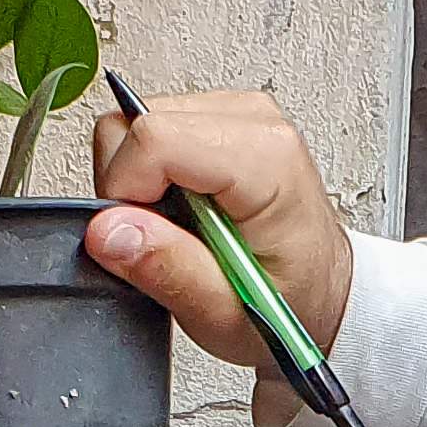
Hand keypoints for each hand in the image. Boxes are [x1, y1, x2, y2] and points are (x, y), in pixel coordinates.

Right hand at [84, 89, 357, 376]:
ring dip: (139, 183)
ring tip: (182, 227)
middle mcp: (254, 123)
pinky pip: (150, 132)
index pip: (154, 139)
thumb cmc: (289, 299)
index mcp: (267, 160)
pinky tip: (184, 208)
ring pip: (134, 125)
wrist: (319, 289)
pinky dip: (151, 174)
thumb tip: (108, 229)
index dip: (126, 192)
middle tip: (167, 237)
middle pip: (135, 126)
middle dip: (128, 188)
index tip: (144, 237)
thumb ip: (168, 269)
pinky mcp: (217, 117)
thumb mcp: (225, 312)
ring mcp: (235, 113)